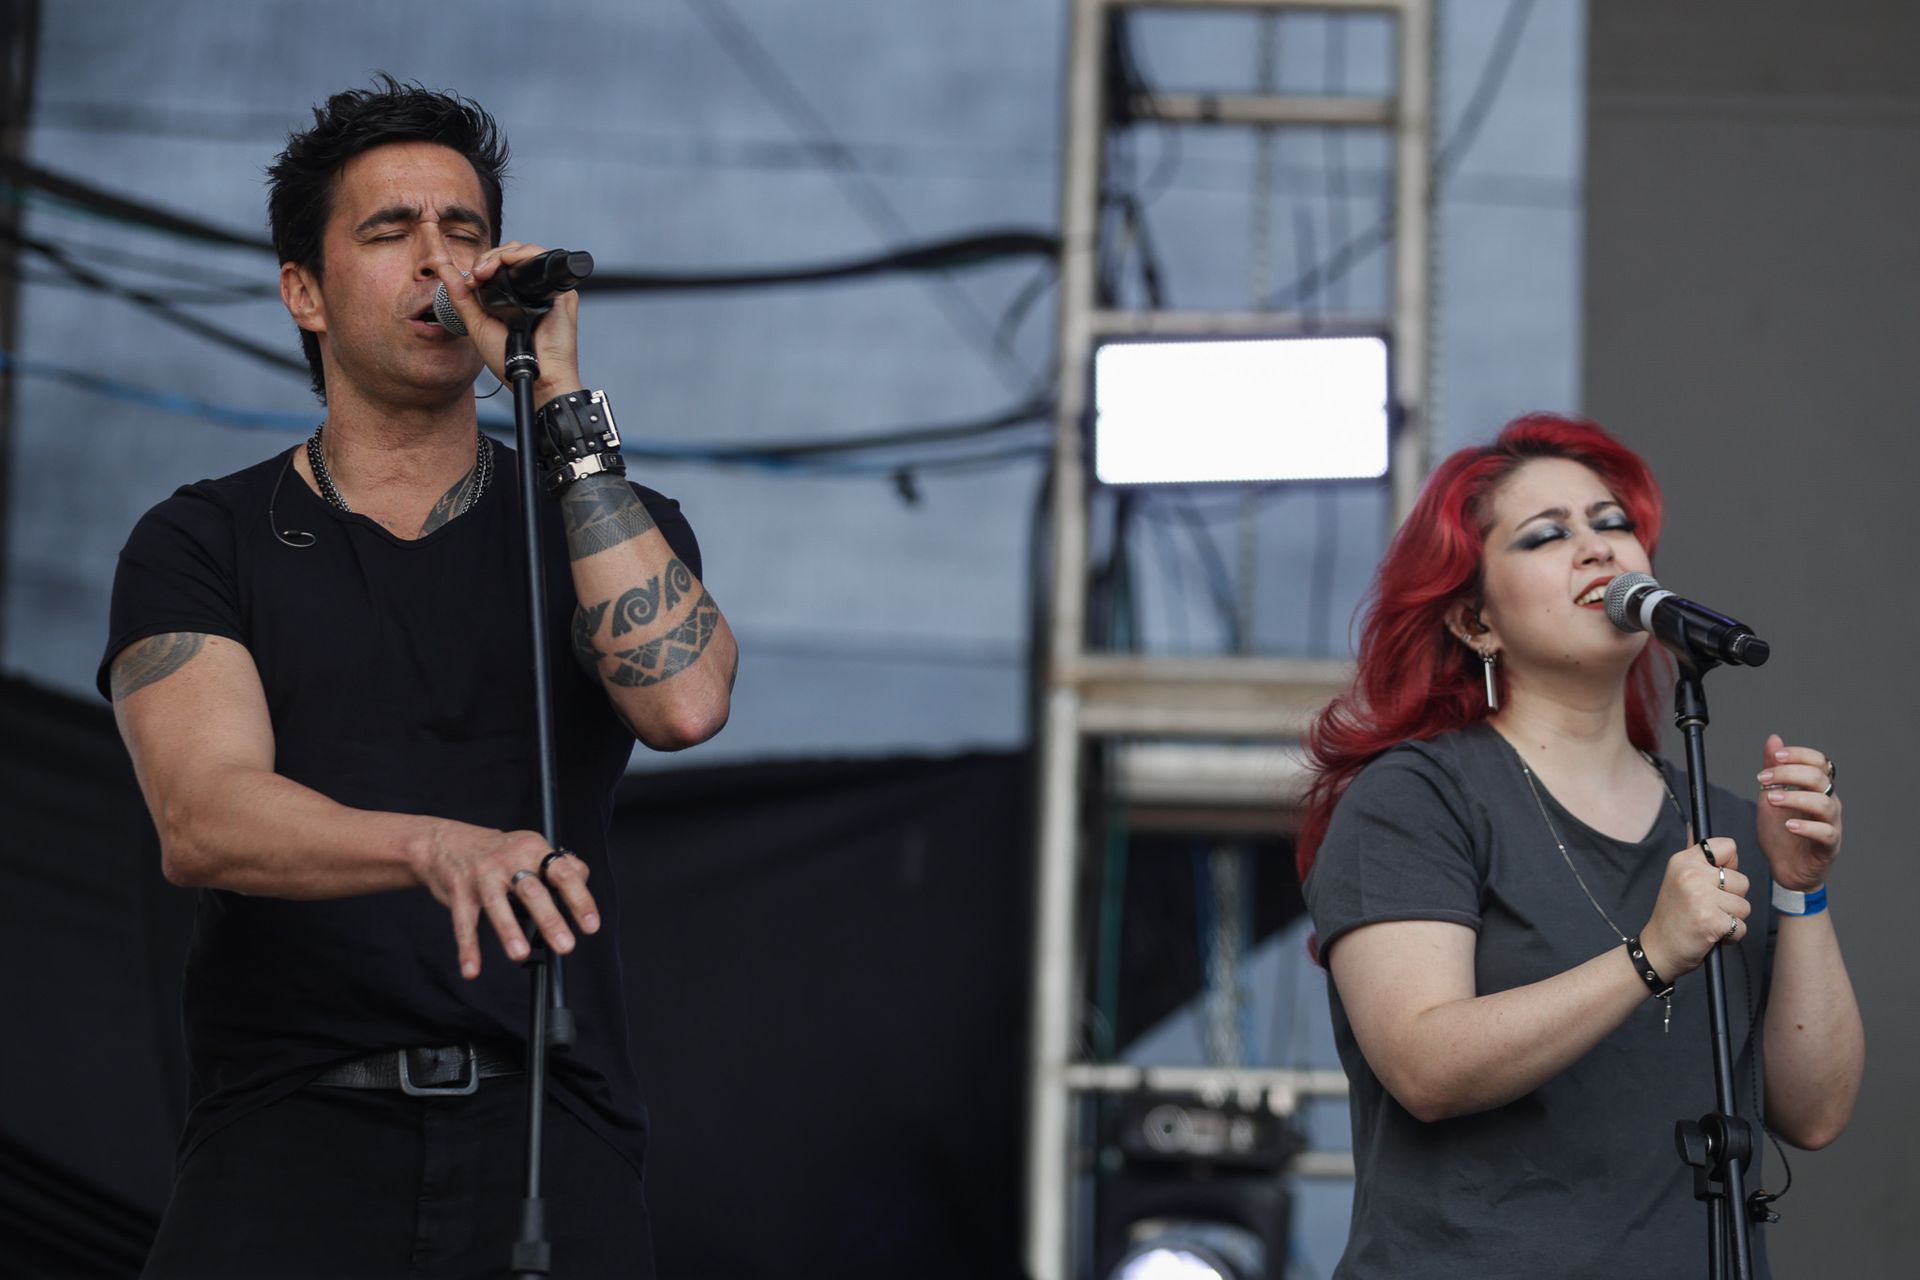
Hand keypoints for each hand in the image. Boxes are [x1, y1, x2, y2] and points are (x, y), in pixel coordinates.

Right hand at [415, 820, 600, 979]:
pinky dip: (467, 948)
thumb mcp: (531, 848)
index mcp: (533, 850)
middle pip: (531, 890)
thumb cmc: (498, 851)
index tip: (591, 925)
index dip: (579, 899)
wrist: (446, 842)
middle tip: (566, 946)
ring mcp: (482, 876)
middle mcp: (508, 861)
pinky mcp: (459, 892)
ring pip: (497, 905)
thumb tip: (582, 879)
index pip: (562, 873)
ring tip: (521, 955)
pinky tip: (472, 970)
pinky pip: (464, 922)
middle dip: (550, 920)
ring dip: (509, 931)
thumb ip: (560, 865)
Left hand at [429, 241, 582, 402]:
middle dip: (489, 257)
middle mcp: (530, 291)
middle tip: (477, 274)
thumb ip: (460, 296)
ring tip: (486, 272)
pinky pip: (543, 259)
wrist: (534, 377)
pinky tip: (508, 265)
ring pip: (526, 251)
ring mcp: (546, 290)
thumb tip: (444, 270)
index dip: (481, 264)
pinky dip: (524, 255)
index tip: (470, 280)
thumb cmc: (509, 360)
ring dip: (502, 254)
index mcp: (511, 297)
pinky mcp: (561, 292)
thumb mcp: (476, 323)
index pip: (497, 265)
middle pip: (511, 254)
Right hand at [1640, 836, 1750, 979]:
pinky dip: (1731, 936)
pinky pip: (1742, 926)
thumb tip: (1695, 828)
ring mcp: (1700, 897)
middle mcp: (1690, 874)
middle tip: (1707, 907)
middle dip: (1732, 898)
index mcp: (1683, 861)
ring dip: (1732, 919)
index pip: (1728, 847)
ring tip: (1709, 921)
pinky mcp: (1710, 921)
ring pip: (1745, 905)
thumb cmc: (1673, 916)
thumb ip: (1695, 857)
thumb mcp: (1677, 878)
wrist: (1658, 949)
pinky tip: (1711, 934)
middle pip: (1742, 880)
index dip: (1727, 866)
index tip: (1713, 880)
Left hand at [1755, 732, 1841, 891]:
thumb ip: (1774, 770)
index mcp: (1817, 789)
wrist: (1787, 868)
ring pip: (1825, 804)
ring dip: (1796, 798)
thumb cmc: (1782, 833)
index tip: (1774, 756)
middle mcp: (1829, 803)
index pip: (1818, 762)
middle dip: (1789, 774)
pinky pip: (1825, 833)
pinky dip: (1807, 827)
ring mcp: (1831, 824)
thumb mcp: (1771, 797)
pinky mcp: (1829, 846)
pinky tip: (1789, 825)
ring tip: (1771, 799)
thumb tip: (1774, 739)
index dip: (1799, 755)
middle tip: (1763, 779)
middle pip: (1819, 778)